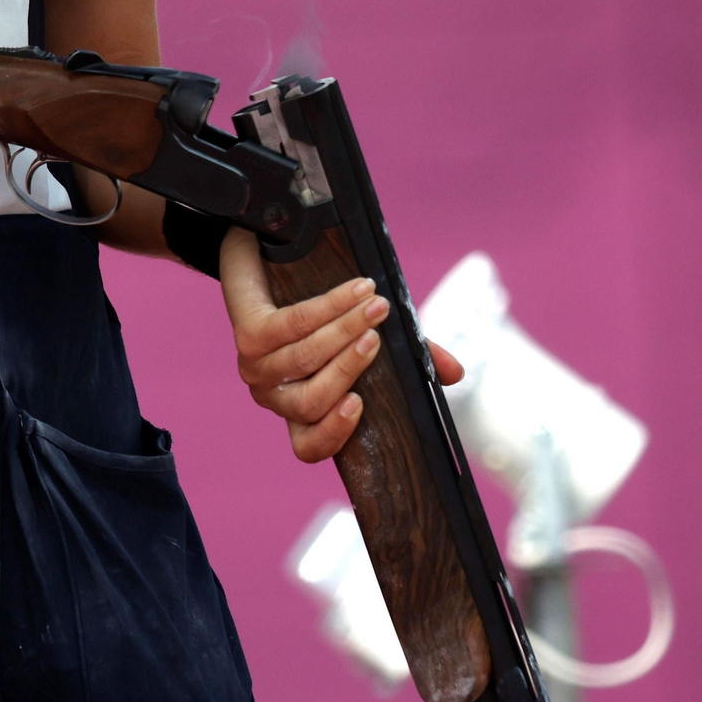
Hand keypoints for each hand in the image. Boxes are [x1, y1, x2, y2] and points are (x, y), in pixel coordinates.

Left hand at [220, 228, 464, 462]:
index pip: (309, 447)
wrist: (264, 255)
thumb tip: (455, 373)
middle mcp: (275, 396)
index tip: (360, 405)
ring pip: (305, 359)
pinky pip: (292, 325)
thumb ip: (409, 356)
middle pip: (312, 402)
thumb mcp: (367, 333)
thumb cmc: (321, 307)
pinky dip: (330, 306)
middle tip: (379, 335)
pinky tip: (357, 290)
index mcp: (302, 409)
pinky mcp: (247, 333)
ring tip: (377, 305)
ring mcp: (257, 368)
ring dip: (344, 329)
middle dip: (350, 367)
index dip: (332, 435)